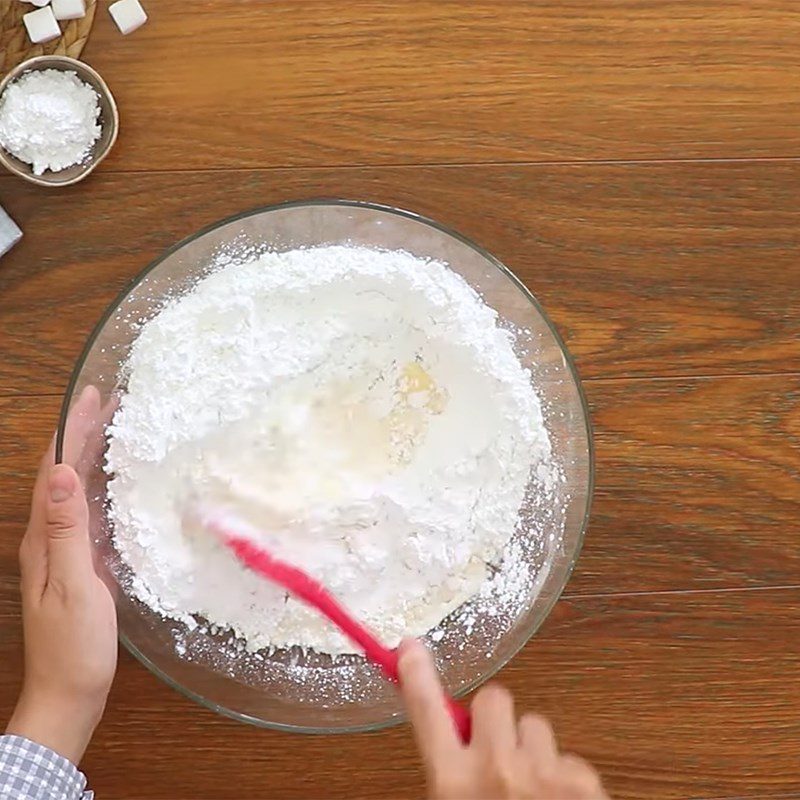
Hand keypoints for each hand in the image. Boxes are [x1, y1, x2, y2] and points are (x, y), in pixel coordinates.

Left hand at [6, 386, 117, 764]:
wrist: (69, 694)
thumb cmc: (74, 646)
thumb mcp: (74, 586)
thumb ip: (68, 531)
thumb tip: (65, 473)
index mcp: (44, 538)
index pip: (56, 471)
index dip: (73, 430)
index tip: (93, 394)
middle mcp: (48, 537)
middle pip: (63, 473)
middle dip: (84, 432)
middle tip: (110, 398)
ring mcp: (62, 551)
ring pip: (75, 488)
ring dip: (92, 453)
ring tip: (115, 426)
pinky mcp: (79, 563)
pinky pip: (88, 510)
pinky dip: (102, 484)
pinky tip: (118, 481)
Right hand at [398, 640, 607, 799]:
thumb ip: (452, 781)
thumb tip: (453, 742)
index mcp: (452, 785)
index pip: (426, 714)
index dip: (417, 676)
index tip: (409, 646)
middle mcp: (493, 770)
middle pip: (493, 699)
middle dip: (496, 721)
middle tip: (499, 755)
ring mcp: (540, 773)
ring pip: (536, 725)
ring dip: (534, 752)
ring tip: (535, 794)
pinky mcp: (582, 782)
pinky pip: (571, 758)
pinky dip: (569, 780)